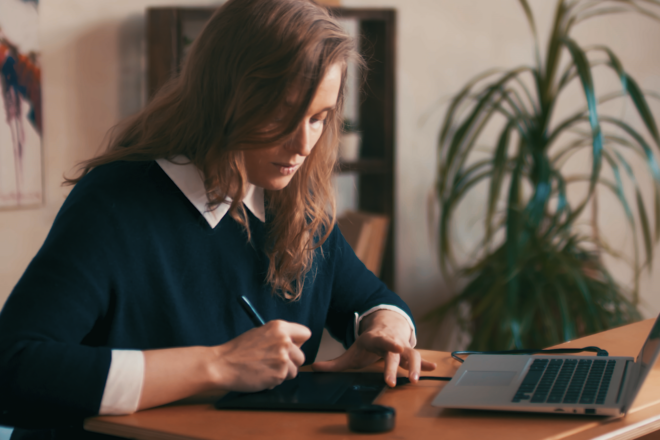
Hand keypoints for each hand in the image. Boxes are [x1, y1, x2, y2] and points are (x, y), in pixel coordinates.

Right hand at [212, 320, 311, 391]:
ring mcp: (283, 358)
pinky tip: (261, 375)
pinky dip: (274, 380)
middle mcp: (284, 341)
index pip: (306, 333)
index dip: (298, 342)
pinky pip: (283, 380)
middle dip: (291, 361)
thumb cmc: (238, 349)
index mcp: (280, 327)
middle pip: (302, 356)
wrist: (222, 364)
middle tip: (274, 361)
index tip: (291, 347)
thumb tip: (294, 343)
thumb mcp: (260, 333)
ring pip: (295, 370)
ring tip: (265, 368)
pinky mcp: (279, 374)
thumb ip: (279, 336)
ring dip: (283, 372)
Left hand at [311, 310, 435, 386]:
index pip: (382, 341)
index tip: (396, 348)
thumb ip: (335, 363)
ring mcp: (403, 346)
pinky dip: (426, 364)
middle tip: (392, 380)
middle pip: (395, 354)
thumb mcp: (353, 351)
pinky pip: (420, 358)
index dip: (389, 344)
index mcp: (376, 339)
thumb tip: (314, 368)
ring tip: (415, 379)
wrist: (386, 326)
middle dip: (395, 366)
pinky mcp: (410, 352)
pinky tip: (433, 369)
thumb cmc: (369, 343)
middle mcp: (392, 341)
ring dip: (415, 366)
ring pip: (412, 355)